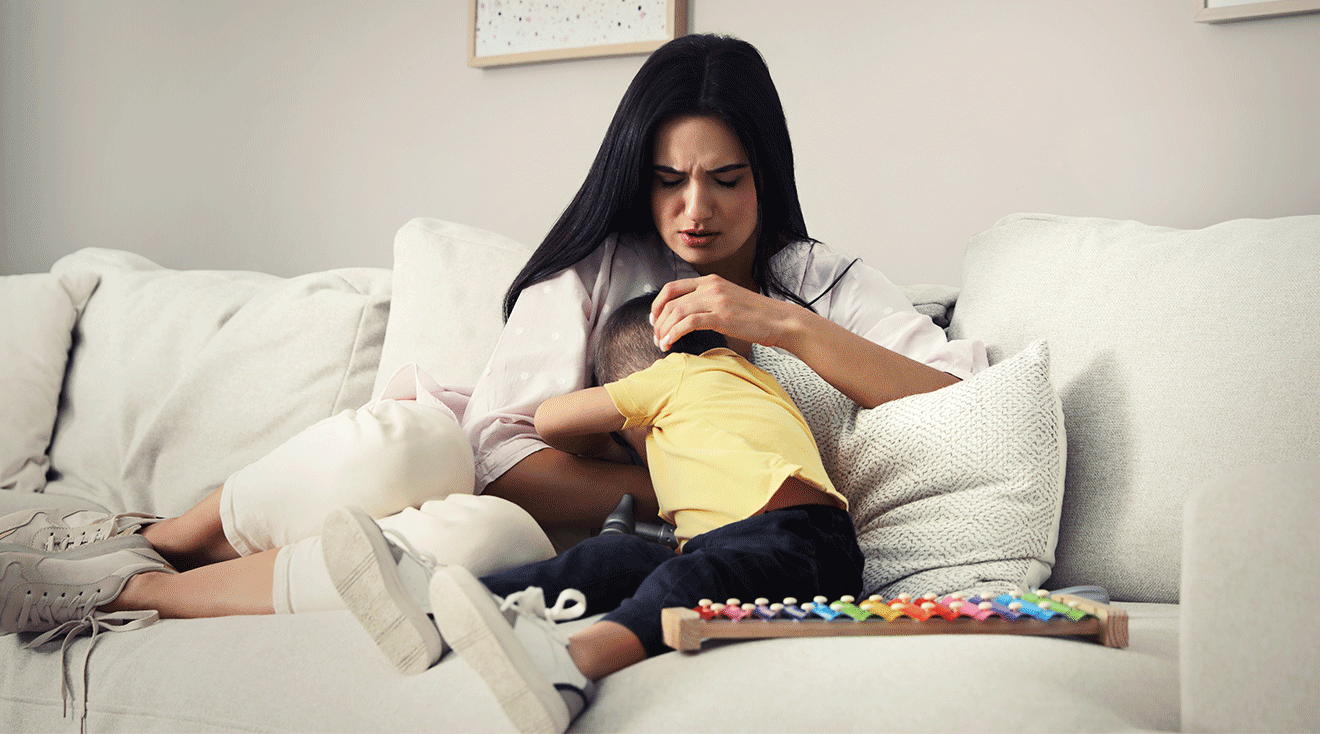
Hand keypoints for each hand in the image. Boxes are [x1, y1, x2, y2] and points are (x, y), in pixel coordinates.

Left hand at [649, 274, 803, 353]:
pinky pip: (689, 323)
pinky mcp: (722, 316)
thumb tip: (687, 315)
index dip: (658, 304)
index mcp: (710, 281)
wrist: (780, 320)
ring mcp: (716, 300)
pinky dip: (675, 334)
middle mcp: (711, 286)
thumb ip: (708, 301)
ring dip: (664, 330)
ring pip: (676, 311)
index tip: (654, 320)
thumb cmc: (756, 316)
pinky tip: (671, 343)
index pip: (672, 287)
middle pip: (670, 300)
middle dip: (658, 321)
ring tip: (662, 344)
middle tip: (656, 336)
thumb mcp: (728, 300)